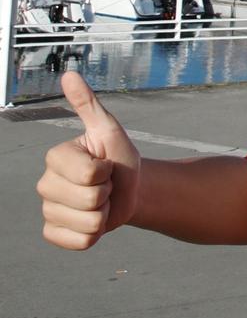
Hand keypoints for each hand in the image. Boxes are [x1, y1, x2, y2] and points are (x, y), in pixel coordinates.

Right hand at [36, 72, 141, 250]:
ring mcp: (48, 210)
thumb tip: (69, 74)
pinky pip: (79, 242)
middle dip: (108, 194)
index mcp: (55, 157)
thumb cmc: (120, 157)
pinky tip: (94, 220)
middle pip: (90, 200)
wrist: (130, 189)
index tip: (105, 164)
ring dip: (105, 214)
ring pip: (88, 223)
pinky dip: (95, 235)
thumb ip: (88, 105)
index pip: (90, 174)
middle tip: (106, 184)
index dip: (107, 171)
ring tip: (102, 202)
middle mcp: (45, 183)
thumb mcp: (110, 130)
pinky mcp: (53, 233)